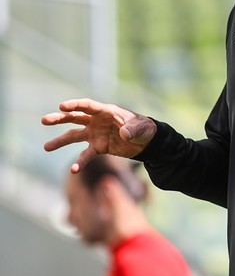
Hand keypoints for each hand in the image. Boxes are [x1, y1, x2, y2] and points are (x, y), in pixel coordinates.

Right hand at [41, 98, 157, 171]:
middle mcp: (97, 121)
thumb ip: (133, 129)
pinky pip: (86, 155)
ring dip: (60, 141)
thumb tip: (124, 133)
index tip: (61, 106)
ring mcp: (95, 134)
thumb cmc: (144, 129)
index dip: (75, 105)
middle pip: (75, 118)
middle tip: (45, 120)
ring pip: (74, 136)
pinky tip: (74, 170)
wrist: (147, 142)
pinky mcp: (98, 147)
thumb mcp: (141, 128)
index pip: (88, 106)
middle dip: (60, 118)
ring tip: (47, 147)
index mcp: (107, 112)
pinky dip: (80, 162)